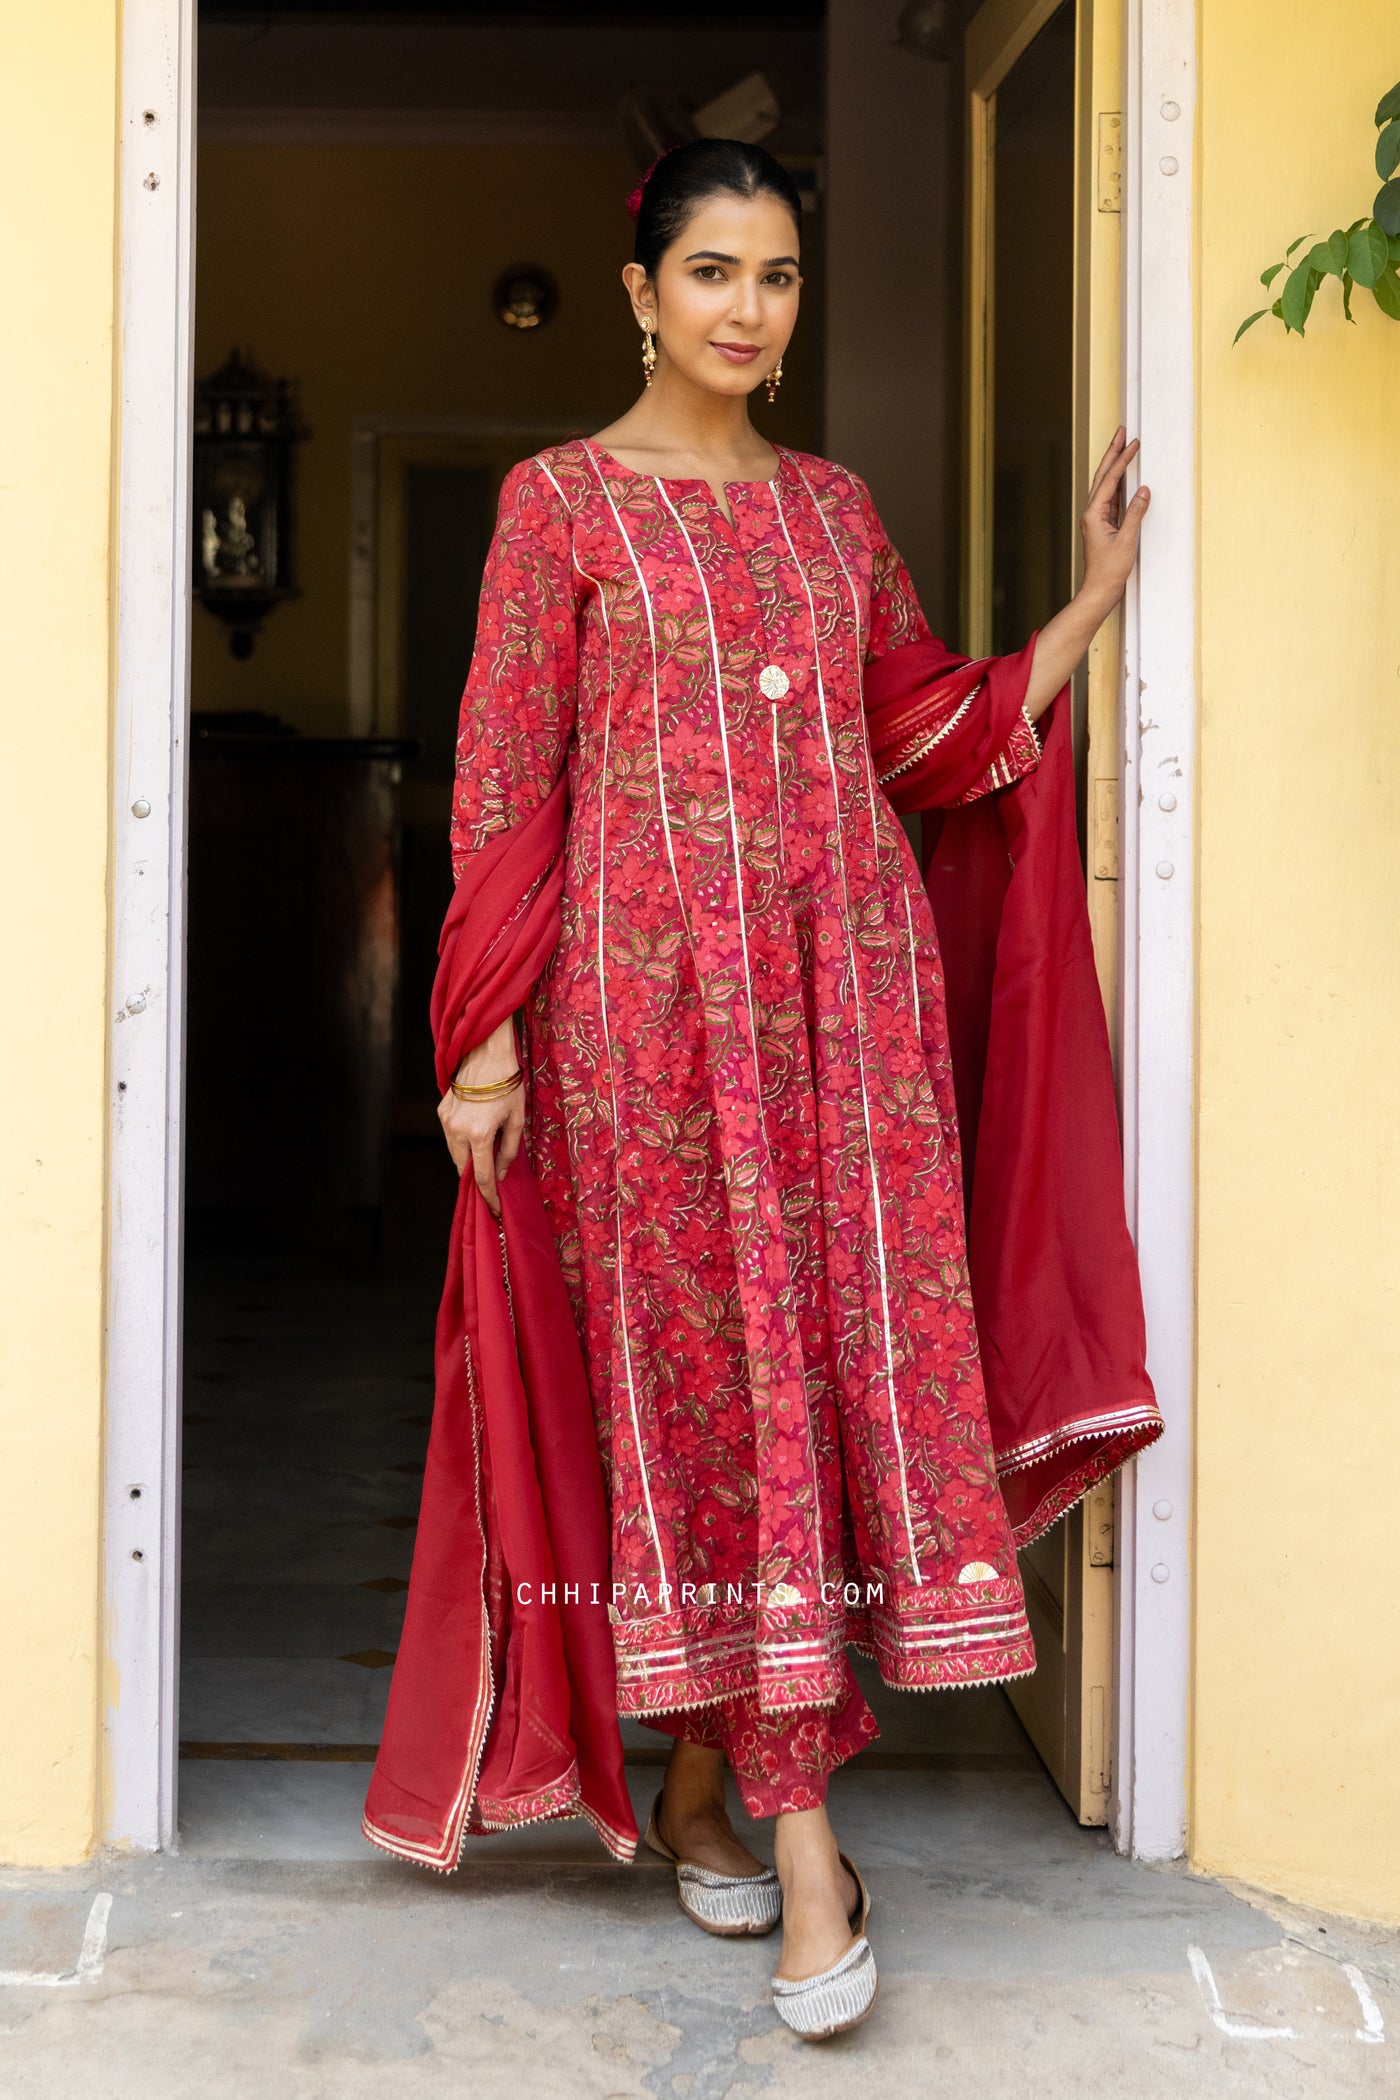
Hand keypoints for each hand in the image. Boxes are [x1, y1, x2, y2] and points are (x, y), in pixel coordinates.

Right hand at [437, 1015, 524, 1216]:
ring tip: (484, 1166)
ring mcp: (446, 1121)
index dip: (489, 1197)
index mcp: (480, 1134)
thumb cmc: (508, 1084)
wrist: (486, 1053)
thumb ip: (510, 1150)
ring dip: (468, 1163)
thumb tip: (501, 1173)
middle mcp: (457, 1130)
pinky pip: (451, 1138)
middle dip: (476, 1182)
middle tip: (490, 1191)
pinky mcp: (441, 1112)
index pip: (482, 1176)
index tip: (496, 1210)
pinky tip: (475, 1143)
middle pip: (464, 1169)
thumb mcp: (517, 1119)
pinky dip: (462, 1145)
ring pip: (455, 1155)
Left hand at [1080, 426, 1149, 613]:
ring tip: (1123, 447)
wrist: (1099, 590)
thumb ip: (1135, 514)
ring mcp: (1097, 519)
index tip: (1133, 443)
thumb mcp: (1126, 541)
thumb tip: (1143, 491)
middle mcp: (1092, 513)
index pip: (1110, 480)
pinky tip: (1126, 476)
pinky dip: (1119, 483)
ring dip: (1115, 465)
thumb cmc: (1109, 571)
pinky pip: (1112, 498)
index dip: (1122, 460)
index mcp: (1094, 514)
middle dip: (1113, 453)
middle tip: (1121, 432)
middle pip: (1103, 476)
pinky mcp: (1104, 525)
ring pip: (1106, 485)